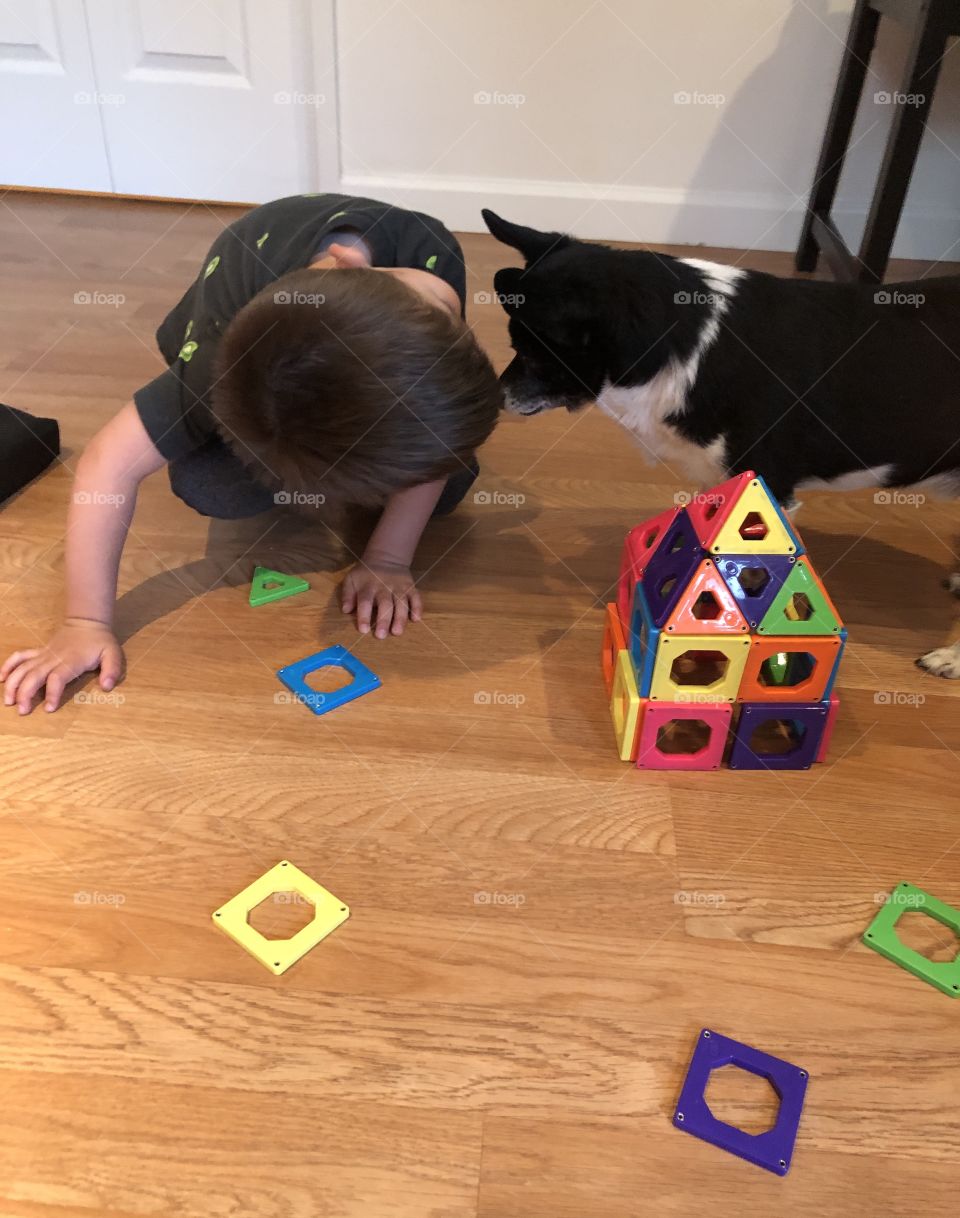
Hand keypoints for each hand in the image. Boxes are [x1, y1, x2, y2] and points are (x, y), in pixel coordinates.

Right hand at [1, 619, 123, 714]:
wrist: (87, 622)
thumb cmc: (100, 642)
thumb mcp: (113, 654)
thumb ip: (111, 671)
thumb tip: (107, 687)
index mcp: (71, 661)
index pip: (57, 678)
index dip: (51, 693)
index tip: (49, 709)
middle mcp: (53, 658)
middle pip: (34, 675)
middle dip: (25, 693)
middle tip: (22, 711)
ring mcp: (43, 655)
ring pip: (23, 668)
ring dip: (13, 684)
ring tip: (8, 701)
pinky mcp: (38, 651)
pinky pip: (20, 656)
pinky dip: (9, 666)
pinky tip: (1, 679)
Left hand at [340, 558, 421, 637]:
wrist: (386, 557)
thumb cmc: (366, 574)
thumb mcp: (352, 579)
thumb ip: (347, 595)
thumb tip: (346, 610)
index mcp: (368, 586)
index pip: (365, 601)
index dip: (364, 616)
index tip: (363, 630)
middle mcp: (384, 587)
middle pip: (385, 604)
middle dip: (384, 620)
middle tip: (381, 635)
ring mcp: (399, 587)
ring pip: (401, 603)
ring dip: (400, 618)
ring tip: (397, 632)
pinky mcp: (411, 588)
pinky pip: (416, 598)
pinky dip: (417, 608)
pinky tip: (415, 619)